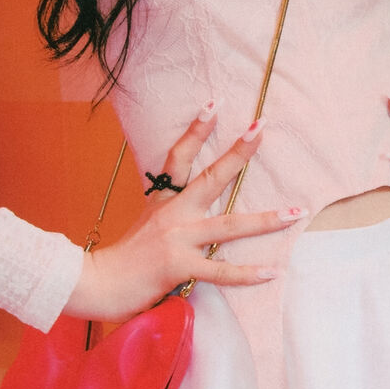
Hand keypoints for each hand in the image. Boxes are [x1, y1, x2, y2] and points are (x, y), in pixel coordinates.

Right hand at [63, 105, 303, 321]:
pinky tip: (272, 271)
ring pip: (230, 225)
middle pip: (211, 177)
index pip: (178, 157)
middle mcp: (172, 214)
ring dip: (266, 220)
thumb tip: (192, 209)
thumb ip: (169, 215)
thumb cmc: (122, 259)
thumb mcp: (146, 224)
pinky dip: (248, 273)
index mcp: (162, 201)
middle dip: (239, 153)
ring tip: (295, 212)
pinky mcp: (179, 267)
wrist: (95, 283)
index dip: (196, 130)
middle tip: (261, 128)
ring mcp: (177, 239)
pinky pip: (221, 271)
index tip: (213, 105)